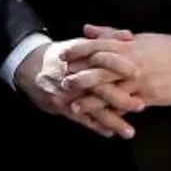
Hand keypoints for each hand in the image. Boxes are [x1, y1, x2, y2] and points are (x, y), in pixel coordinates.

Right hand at [13, 33, 140, 138]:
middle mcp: (74, 74)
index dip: (119, 65)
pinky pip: (80, 118)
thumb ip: (106, 39)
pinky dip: (95, 126)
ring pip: (92, 107)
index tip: (138, 72)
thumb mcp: (81, 43)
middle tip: (141, 106)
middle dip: (120, 98)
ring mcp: (67, 92)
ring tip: (129, 131)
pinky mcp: (60, 106)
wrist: (30, 66)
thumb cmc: (62, 55)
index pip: (101, 58)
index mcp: (80, 56)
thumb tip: (129, 36)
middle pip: (99, 86)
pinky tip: (109, 133)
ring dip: (112, 120)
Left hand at [71, 26, 170, 108]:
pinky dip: (115, 114)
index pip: (98, 46)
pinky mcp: (150, 97)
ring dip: (93, 101)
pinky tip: (104, 120)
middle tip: (63, 83)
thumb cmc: (167, 46)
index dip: (79, 51)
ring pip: (112, 92)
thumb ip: (110, 34)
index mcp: (128, 46)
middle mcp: (132, 64)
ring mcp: (140, 82)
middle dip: (81, 78)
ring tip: (76, 107)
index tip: (62, 55)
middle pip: (101, 71)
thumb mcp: (139, 38)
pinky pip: (128, 107)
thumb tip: (86, 29)